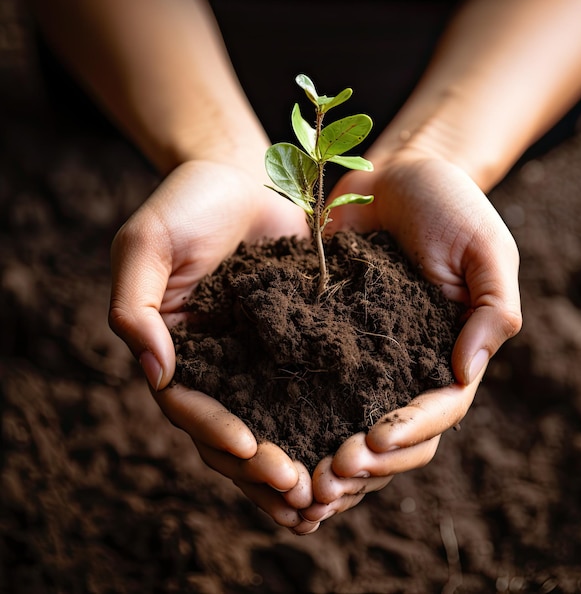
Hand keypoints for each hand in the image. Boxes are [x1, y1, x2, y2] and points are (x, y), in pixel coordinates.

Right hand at [109, 158, 315, 530]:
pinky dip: (323, 430)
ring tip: (326, 500)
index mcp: (176, 349)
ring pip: (271, 427)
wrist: (246, 174)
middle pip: (230, 434)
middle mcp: (216, 364)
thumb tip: (156, 372)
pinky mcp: (296, 346)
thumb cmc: (189, 201)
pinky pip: (307, 396)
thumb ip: (135, 306)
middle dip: (261, 469)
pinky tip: (352, 455)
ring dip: (294, 466)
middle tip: (302, 495)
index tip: (253, 449)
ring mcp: (256, 359)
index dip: (216, 433)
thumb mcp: (146, 243)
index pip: (189, 407)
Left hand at [302, 153, 521, 521]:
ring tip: (298, 480)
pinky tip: (269, 438)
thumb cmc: (450, 205)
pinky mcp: (328, 337)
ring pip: (351, 423)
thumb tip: (467, 372)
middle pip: (393, 434)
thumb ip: (491, 310)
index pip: (438, 411)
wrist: (396, 175)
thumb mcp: (486, 249)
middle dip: (365, 463)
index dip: (408, 433)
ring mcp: (366, 356)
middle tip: (326, 480)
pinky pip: (314, 386)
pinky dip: (297, 418)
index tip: (372, 440)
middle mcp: (408, 364)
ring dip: (328, 456)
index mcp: (450, 352)